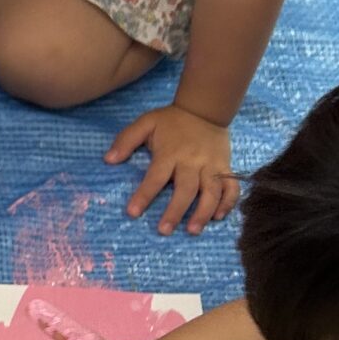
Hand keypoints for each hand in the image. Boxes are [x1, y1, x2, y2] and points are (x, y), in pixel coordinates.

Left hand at [106, 103, 236, 235]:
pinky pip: (231, 187)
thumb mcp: (146, 123)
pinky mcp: (225, 167)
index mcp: (170, 153)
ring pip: (211, 192)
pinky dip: (228, 203)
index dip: (144, 195)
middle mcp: (192, 162)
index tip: (133, 213)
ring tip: (193, 231)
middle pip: (186, 189)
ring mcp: (212, 165)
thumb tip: (108, 160)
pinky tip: (218, 217)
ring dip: (203, 212)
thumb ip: (126, 140)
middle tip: (164, 230)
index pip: (155, 177)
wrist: (205, 108)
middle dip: (175, 211)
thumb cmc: (171, 120)